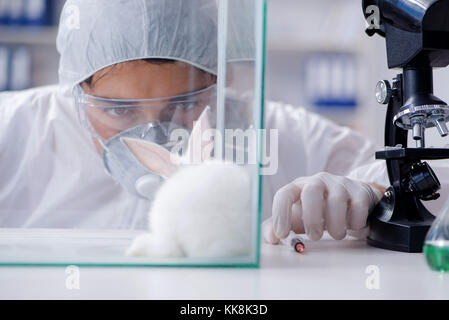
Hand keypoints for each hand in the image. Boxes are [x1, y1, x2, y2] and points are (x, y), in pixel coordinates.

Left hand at [263, 172, 384, 242]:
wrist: (348, 202)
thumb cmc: (316, 211)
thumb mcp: (295, 218)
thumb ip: (277, 227)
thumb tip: (271, 237)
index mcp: (298, 187)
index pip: (284, 194)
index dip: (280, 215)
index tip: (282, 234)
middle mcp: (318, 181)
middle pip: (311, 191)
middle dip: (312, 218)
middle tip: (315, 236)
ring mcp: (340, 183)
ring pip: (337, 199)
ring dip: (336, 224)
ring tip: (336, 234)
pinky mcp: (360, 191)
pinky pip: (358, 206)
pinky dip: (354, 222)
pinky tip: (351, 225)